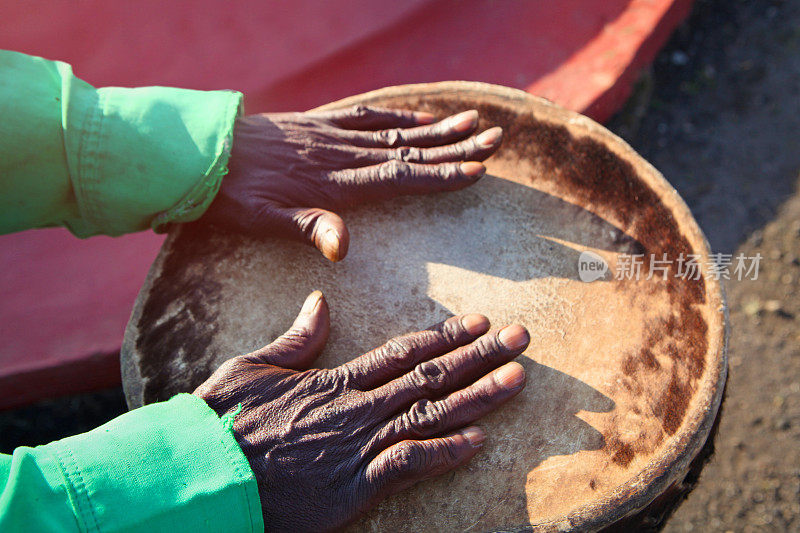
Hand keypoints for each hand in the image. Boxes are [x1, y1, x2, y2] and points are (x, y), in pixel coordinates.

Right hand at [193, 291, 528, 530]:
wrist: (202, 474)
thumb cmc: (222, 421)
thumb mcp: (252, 367)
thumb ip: (296, 339)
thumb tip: (322, 303)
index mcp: (335, 380)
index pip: (404, 352)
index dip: (446, 336)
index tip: (479, 321)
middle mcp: (357, 408)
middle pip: (431, 377)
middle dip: (480, 355)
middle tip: (522, 338)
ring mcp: (359, 446)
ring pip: (431, 415)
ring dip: (479, 397)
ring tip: (518, 379)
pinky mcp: (354, 486)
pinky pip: (408, 465)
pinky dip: (445, 453)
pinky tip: (479, 442)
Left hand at [203, 106, 502, 260]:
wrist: (196, 154)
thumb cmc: (230, 197)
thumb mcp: (262, 220)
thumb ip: (307, 228)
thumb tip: (346, 248)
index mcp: (333, 183)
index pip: (399, 177)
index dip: (440, 174)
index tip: (478, 170)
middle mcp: (339, 154)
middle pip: (408, 148)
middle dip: (455, 145)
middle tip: (494, 136)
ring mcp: (329, 135)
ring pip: (394, 130)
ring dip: (436, 127)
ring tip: (471, 121)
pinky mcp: (316, 124)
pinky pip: (365, 116)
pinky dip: (396, 116)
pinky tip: (416, 116)